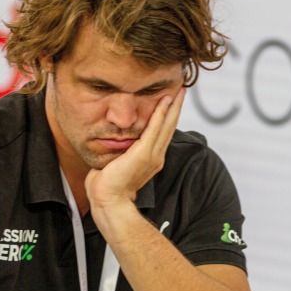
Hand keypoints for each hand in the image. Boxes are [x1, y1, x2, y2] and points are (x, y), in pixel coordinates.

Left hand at [86, 88, 184, 217]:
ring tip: (179, 92)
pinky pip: (156, 128)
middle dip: (177, 108)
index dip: (169, 117)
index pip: (163, 133)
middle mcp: (156, 156)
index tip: (172, 102)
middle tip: (182, 91)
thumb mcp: (116, 162)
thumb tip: (113, 142)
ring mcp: (152, 155)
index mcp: (151, 159)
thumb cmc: (107, 185)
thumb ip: (120, 151)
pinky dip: (162, 113)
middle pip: (170, 127)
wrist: (108, 200)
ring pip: (167, 125)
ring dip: (173, 106)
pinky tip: (166, 100)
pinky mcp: (144, 153)